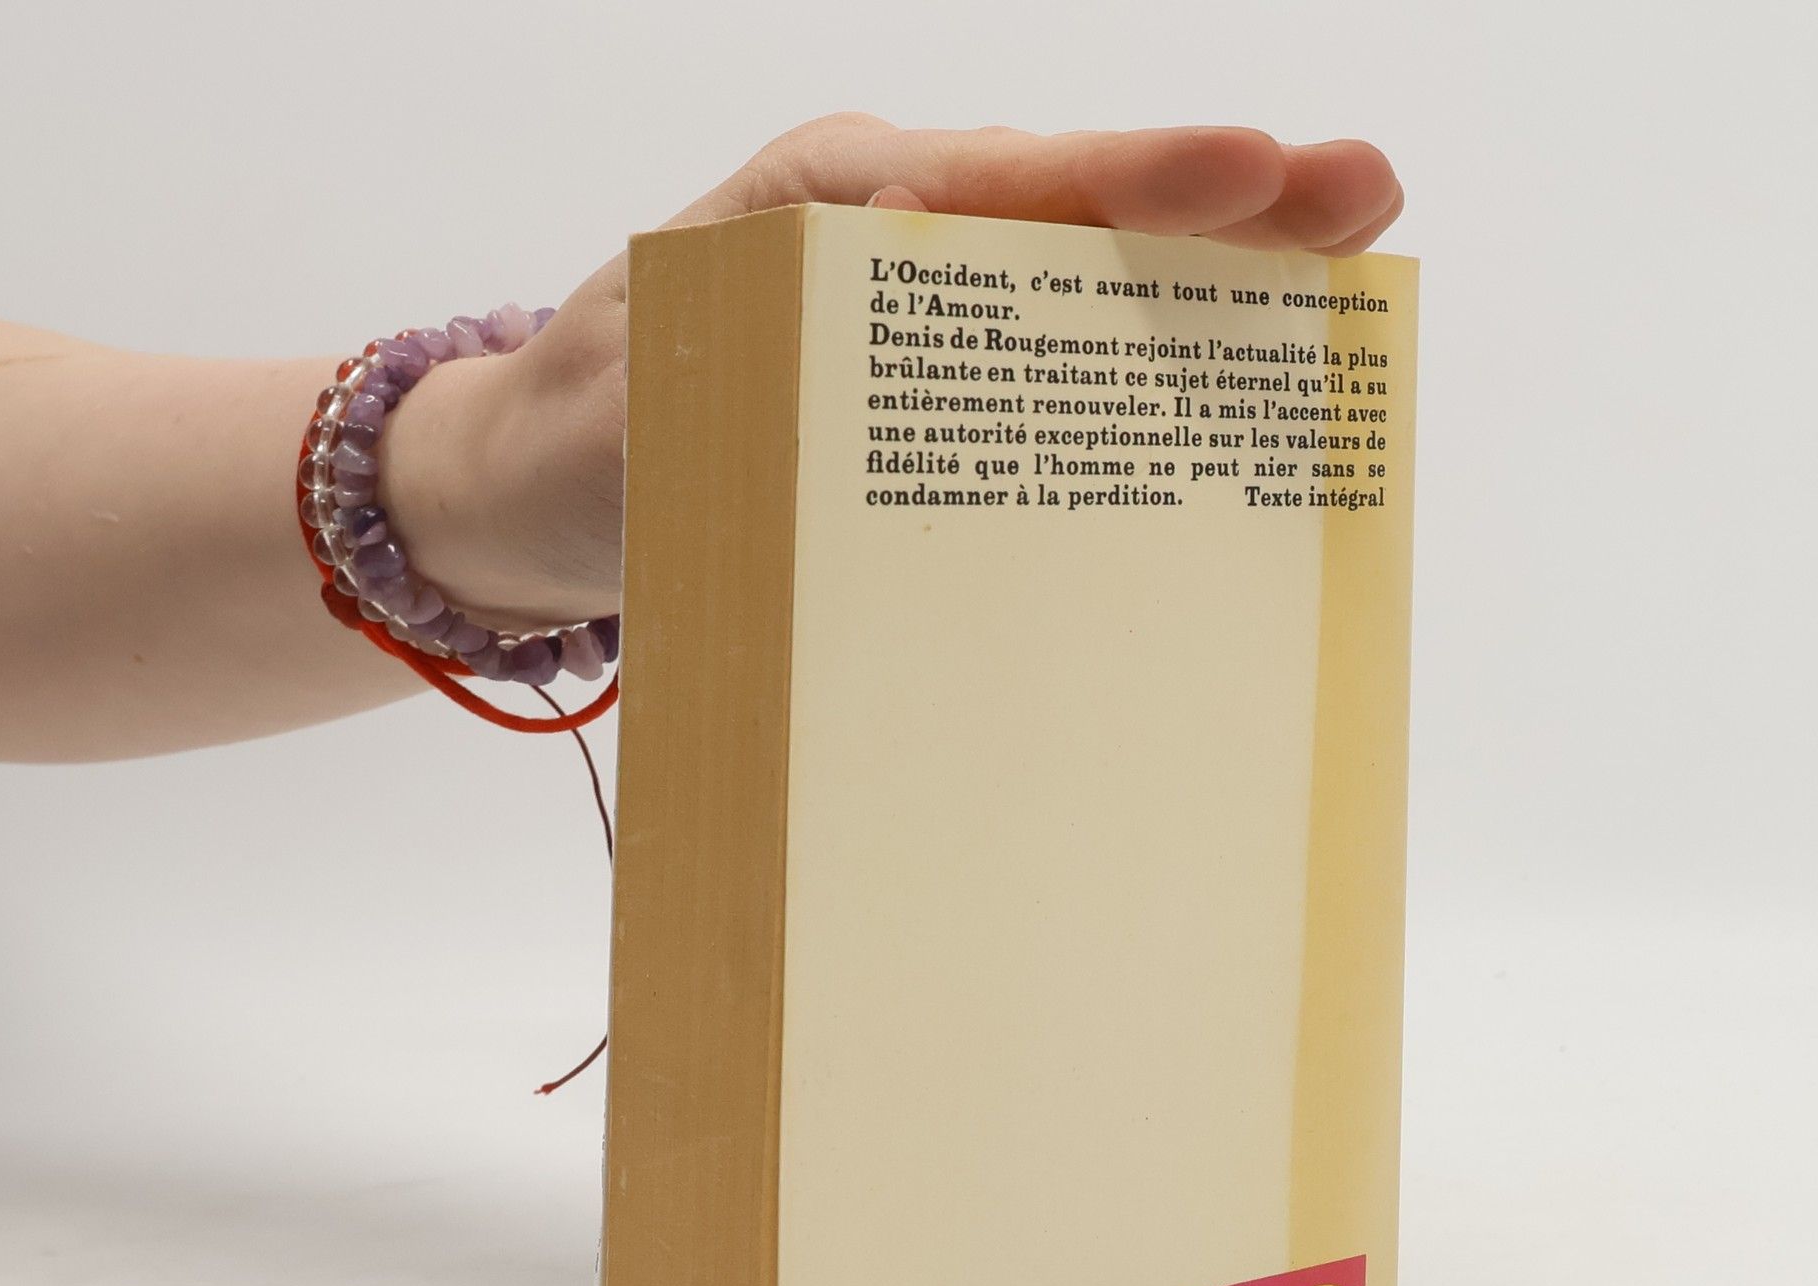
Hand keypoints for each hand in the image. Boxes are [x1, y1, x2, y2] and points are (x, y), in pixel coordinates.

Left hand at [383, 116, 1404, 629]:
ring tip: (1343, 286)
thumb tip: (882, 313)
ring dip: (1210, 294)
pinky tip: (1230, 404)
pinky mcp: (927, 400)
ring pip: (1085, 288)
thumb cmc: (578, 436)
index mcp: (821, 210)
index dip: (1126, 180)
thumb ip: (737, 363)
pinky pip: (1048, 376)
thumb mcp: (635, 398)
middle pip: (1078, 213)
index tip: (1245, 171)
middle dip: (1224, 208)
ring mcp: (920, 321)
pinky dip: (1138, 382)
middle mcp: (891, 243)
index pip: (997, 178)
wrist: (533, 498)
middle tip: (1367, 199)